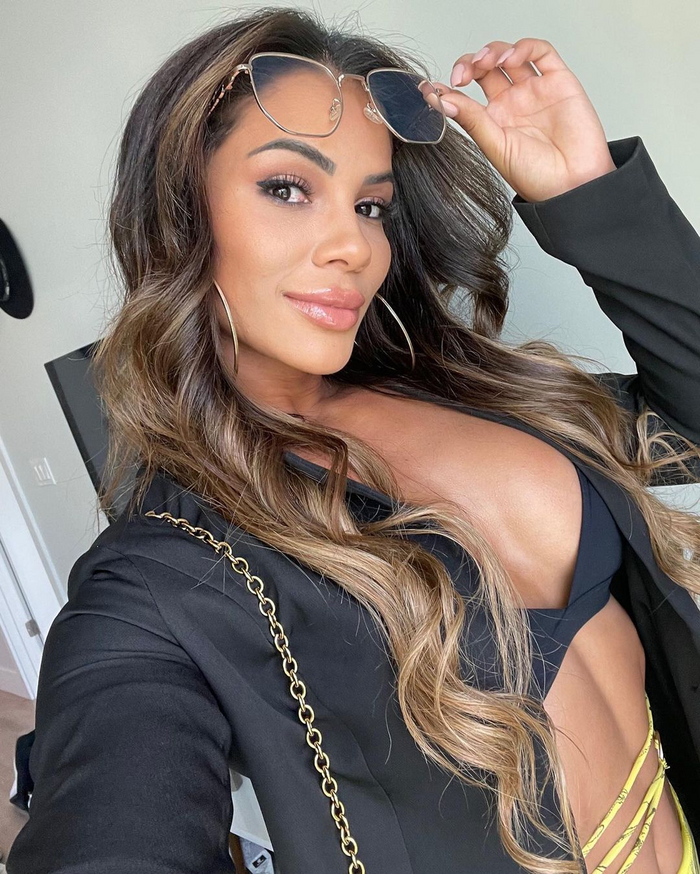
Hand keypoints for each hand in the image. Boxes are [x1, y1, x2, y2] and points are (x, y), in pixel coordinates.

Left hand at [426, 38, 616, 201]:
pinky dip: (523, 47)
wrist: (573, 185)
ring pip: (510, 56)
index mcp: (495, 121)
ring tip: (484, 63)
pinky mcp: (559, 81)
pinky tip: (510, 58)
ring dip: (493, 51)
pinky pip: (540, 52)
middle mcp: (513, 103)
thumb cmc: (537, 178)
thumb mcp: (496, 147)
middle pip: (486, 69)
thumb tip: (441, 100)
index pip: (467, 94)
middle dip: (470, 63)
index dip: (449, 87)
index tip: (430, 89)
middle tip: (461, 75)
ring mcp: (535, 90)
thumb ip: (472, 120)